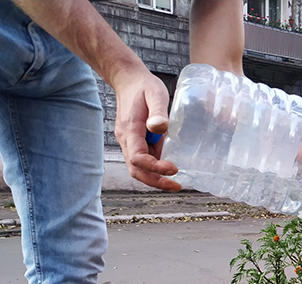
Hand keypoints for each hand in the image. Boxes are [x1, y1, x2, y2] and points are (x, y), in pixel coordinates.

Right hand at [113, 71, 180, 190]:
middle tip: (175, 186)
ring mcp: (128, 142)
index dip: (155, 167)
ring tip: (175, 183)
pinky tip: (169, 170)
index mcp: (130, 129)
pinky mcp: (134, 142)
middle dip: (155, 181)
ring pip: (138, 169)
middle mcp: (126, 139)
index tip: (174, 168)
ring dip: (155, 178)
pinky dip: (154, 170)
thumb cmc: (143, 86)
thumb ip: (158, 111)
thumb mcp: (155, 94)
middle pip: (136, 170)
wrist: (128, 80)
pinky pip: (142, 161)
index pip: (138, 158)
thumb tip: (159, 127)